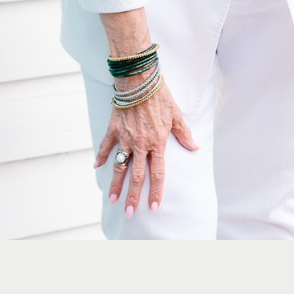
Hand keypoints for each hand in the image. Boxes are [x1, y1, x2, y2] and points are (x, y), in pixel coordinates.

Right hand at [94, 81, 198, 216]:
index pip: (157, 173)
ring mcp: (125, 137)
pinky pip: (106, 145)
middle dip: (133, 196)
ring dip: (115, 184)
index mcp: (157, 142)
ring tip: (111, 199)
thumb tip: (196, 147)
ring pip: (119, 166)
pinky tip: (96, 166)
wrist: (139, 80)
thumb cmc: (160, 95)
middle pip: (137, 176)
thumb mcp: (176, 114)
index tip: (153, 207)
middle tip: (129, 213)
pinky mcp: (114, 128)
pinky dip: (101, 156)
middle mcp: (140, 144)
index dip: (155, 192)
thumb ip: (184, 134)